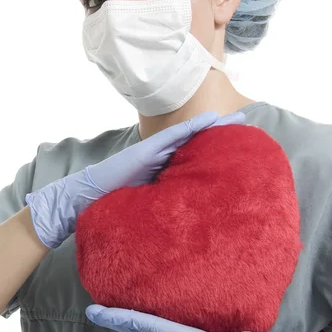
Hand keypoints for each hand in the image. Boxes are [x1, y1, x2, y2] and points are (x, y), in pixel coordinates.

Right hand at [25, 110, 245, 247]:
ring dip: (213, 124)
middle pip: (197, 141)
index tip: (240, 145)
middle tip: (247, 122)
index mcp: (163, 170)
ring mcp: (152, 152)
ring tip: (238, 117)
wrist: (84, 198)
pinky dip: (192, 128)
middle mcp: (160, 158)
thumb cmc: (113, 204)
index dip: (216, 148)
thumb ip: (165, 201)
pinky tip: (211, 120)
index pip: (195, 156)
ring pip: (188, 134)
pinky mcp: (145, 152)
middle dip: (221, 132)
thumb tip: (187, 215)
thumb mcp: (147, 204)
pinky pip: (172, 138)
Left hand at [86, 305, 331, 331]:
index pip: (149, 327)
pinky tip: (147, 314)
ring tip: (112, 308)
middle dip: (116, 320)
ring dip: (128, 322)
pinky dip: (146, 322)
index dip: (122, 318)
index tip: (98, 311)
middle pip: (141, 331)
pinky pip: (162, 331)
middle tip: (93, 309)